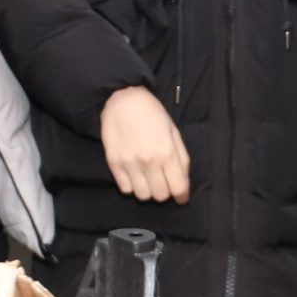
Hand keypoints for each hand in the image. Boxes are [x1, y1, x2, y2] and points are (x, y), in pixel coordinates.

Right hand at [98, 85, 190, 203]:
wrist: (123, 99)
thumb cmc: (152, 114)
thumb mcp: (174, 132)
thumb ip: (181, 158)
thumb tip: (183, 180)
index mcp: (166, 152)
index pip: (178, 188)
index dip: (182, 196)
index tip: (181, 197)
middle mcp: (148, 161)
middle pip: (160, 195)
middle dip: (165, 192)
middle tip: (163, 183)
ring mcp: (129, 163)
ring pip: (142, 196)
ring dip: (148, 191)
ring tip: (148, 180)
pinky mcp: (113, 163)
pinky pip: (125, 189)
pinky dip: (132, 186)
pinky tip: (134, 175)